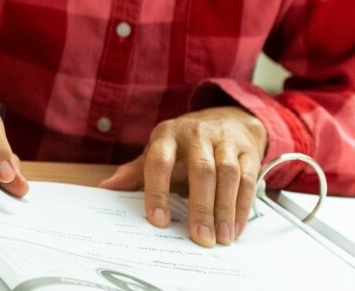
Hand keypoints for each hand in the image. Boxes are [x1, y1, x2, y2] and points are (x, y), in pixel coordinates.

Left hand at [97, 106, 267, 247]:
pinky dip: (242, 206)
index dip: (157, 190)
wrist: (227, 118)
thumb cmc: (185, 143)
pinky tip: (235, 227)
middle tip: (200, 237)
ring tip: (221, 237)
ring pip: (227, 174)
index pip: (159, 161)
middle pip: (200, 170)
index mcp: (167, 135)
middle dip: (200, 206)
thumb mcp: (158, 150)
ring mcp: (225, 141)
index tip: (158, 220)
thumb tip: (106, 188)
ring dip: (225, 209)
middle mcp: (197, 135)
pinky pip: (248, 179)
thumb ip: (135, 171)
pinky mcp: (248, 151)